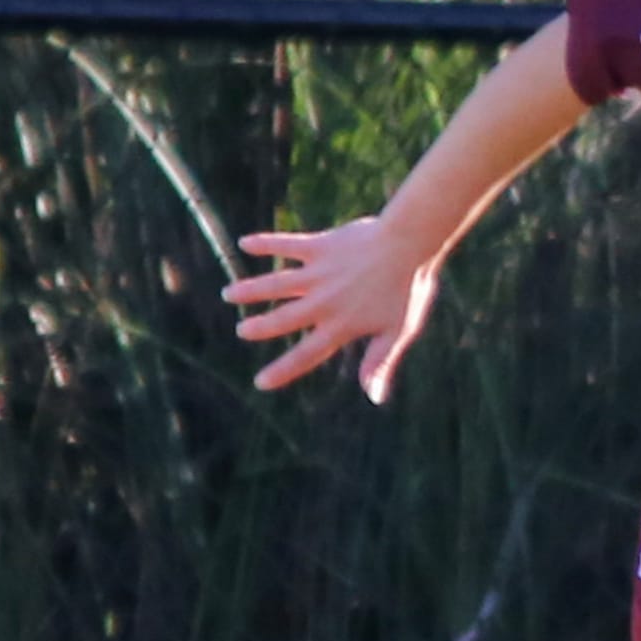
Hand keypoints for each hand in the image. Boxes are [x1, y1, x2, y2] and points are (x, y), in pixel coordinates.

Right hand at [222, 214, 438, 401]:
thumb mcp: (399, 332)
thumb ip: (380, 362)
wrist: (410, 244)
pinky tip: (245, 242)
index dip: (283, 371)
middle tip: (241, 331)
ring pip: (276, 284)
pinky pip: (286, 245)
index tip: (260, 383)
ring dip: (251, 289)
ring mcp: (319, 274)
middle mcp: (323, 302)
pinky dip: (266, 244)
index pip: (306, 355)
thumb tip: (374, 398)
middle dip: (259, 327)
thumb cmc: (411, 289)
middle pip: (283, 319)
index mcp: (341, 325)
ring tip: (229, 293)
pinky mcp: (320, 247)